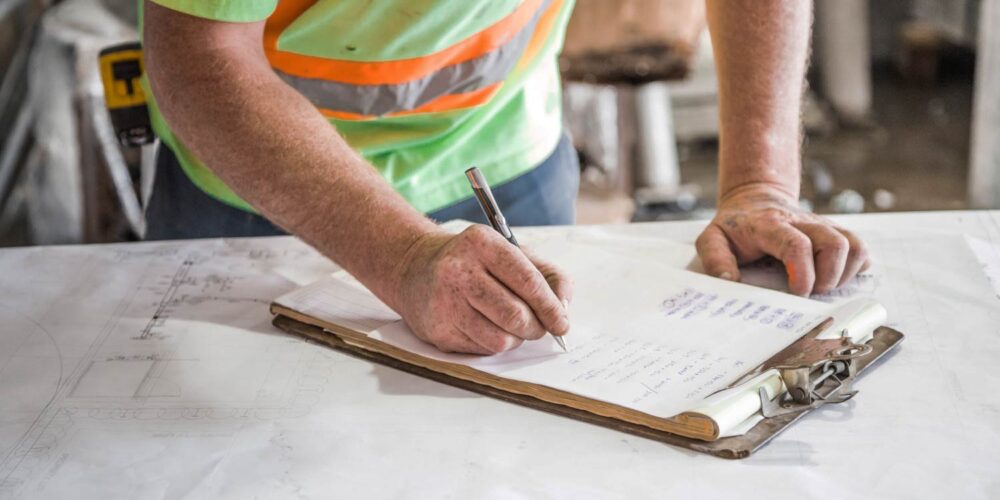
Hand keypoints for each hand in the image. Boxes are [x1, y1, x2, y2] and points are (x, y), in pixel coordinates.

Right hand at [390, 225, 571, 353]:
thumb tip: (564, 308)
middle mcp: (458, 270)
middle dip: (536, 328)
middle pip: (515, 315)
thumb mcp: (512, 253)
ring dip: (516, 339)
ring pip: (500, 340)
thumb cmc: (475, 263)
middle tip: (539, 328)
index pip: (527, 281)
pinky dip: (494, 344)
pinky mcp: (437, 330)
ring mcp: (444, 302)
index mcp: (482, 243)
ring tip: (512, 326)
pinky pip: (482, 350)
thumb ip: (548, 275)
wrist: (416, 269)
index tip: (562, 323)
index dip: (551, 307)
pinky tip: (485, 327)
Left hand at [695, 184, 870, 295]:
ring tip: (823, 286)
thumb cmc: (735, 226)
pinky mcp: (834, 232)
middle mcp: (802, 222)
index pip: (796, 245)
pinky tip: (835, 277)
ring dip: (844, 273)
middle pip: (834, 243)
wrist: (755, 199)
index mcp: (770, 226)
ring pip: (854, 245)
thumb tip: (729, 281)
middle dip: (829, 277)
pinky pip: (859, 248)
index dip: (803, 272)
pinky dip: (855, 267)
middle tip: (811, 293)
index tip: (799, 293)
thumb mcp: (712, 238)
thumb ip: (715, 259)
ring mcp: (822, 226)